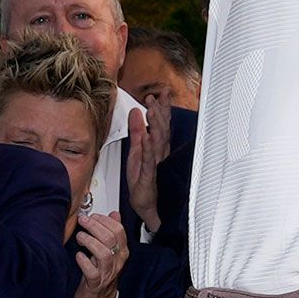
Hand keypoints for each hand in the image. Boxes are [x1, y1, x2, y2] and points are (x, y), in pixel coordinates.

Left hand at [69, 211, 126, 297]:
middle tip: (83, 221)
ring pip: (103, 253)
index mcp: (121, 252)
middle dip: (95, 226)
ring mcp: (107, 273)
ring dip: (89, 241)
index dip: (104, 220)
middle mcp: (116, 261)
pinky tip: (78, 255)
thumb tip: (114, 214)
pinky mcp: (95, 284)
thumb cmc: (102, 274)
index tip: (93, 216)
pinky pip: (92, 272)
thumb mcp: (109, 251)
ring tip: (80, 237)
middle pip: (110, 238)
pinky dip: (84, 261)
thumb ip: (112, 232)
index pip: (118, 230)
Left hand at [124, 103, 165, 238]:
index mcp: (156, 147)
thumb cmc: (142, 180)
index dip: (163, 108)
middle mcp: (159, 154)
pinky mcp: (148, 175)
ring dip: (155, 126)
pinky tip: (147, 138)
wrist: (145, 204)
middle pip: (162, 130)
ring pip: (158, 142)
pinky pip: (149, 160)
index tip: (162, 93)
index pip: (161, 124)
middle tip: (155, 98)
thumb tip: (136, 111)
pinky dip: (149, 148)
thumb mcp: (136, 150)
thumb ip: (136, 131)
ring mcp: (155, 164)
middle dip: (159, 113)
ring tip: (152, 111)